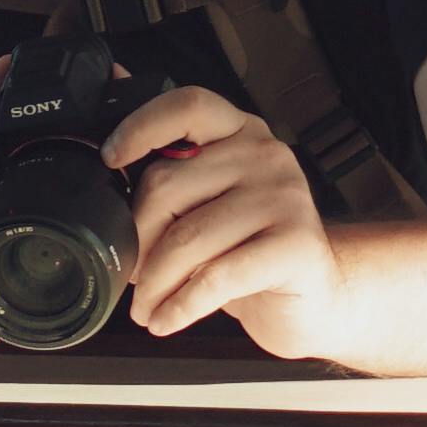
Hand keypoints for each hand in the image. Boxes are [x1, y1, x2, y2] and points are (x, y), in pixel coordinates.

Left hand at [108, 86, 342, 358]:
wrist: (315, 298)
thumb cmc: (252, 249)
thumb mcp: (210, 203)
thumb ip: (172, 175)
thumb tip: (113, 152)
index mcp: (239, 133)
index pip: (187, 106)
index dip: (141, 127)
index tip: (110, 160)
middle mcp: (264, 155)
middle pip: (168, 184)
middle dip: (137, 241)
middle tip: (131, 276)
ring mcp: (285, 197)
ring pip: (187, 238)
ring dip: (154, 284)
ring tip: (145, 308)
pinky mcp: (296, 244)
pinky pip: (216, 277)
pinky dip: (181, 306)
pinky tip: (167, 320)